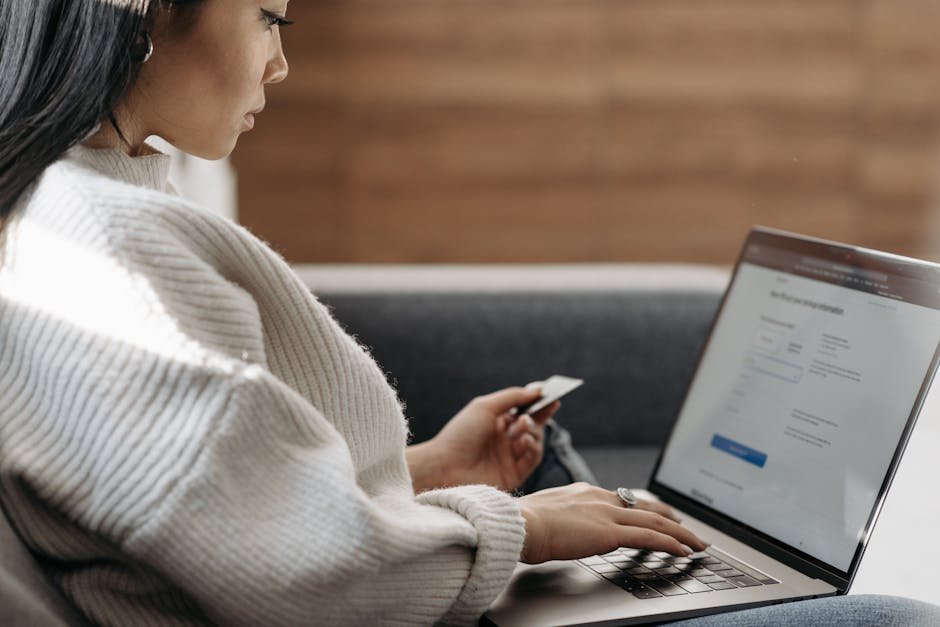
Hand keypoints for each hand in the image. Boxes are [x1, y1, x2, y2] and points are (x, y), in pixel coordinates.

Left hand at [407, 386, 558, 492]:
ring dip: (534, 431)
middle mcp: (503, 440)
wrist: (444, 466)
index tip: (553, 396)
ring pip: (535, 442)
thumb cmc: (461, 433)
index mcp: (496, 423)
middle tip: (543, 409)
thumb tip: (538, 390)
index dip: (538, 404)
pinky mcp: (513, 475)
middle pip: (532, 426)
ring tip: (523, 427)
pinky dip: (533, 448)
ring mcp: (508, 458)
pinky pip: (532, 460)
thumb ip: (513, 397)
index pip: (523, 411)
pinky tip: (524, 441)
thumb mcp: (486, 407)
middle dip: (539, 416)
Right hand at [517, 483, 707, 563]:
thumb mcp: (546, 512)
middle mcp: (600, 498)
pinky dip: (671, 544)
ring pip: (655, 521)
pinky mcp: (610, 533)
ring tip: (696, 543)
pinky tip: (683, 552)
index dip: (644, 507)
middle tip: (686, 528)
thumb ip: (562, 517)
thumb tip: (563, 527)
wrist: (521, 523)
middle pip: (645, 506)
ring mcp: (607, 514)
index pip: (623, 499)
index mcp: (584, 492)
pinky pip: (649, 538)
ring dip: (680, 533)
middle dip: (670, 518)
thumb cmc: (524, 522)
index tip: (656, 514)